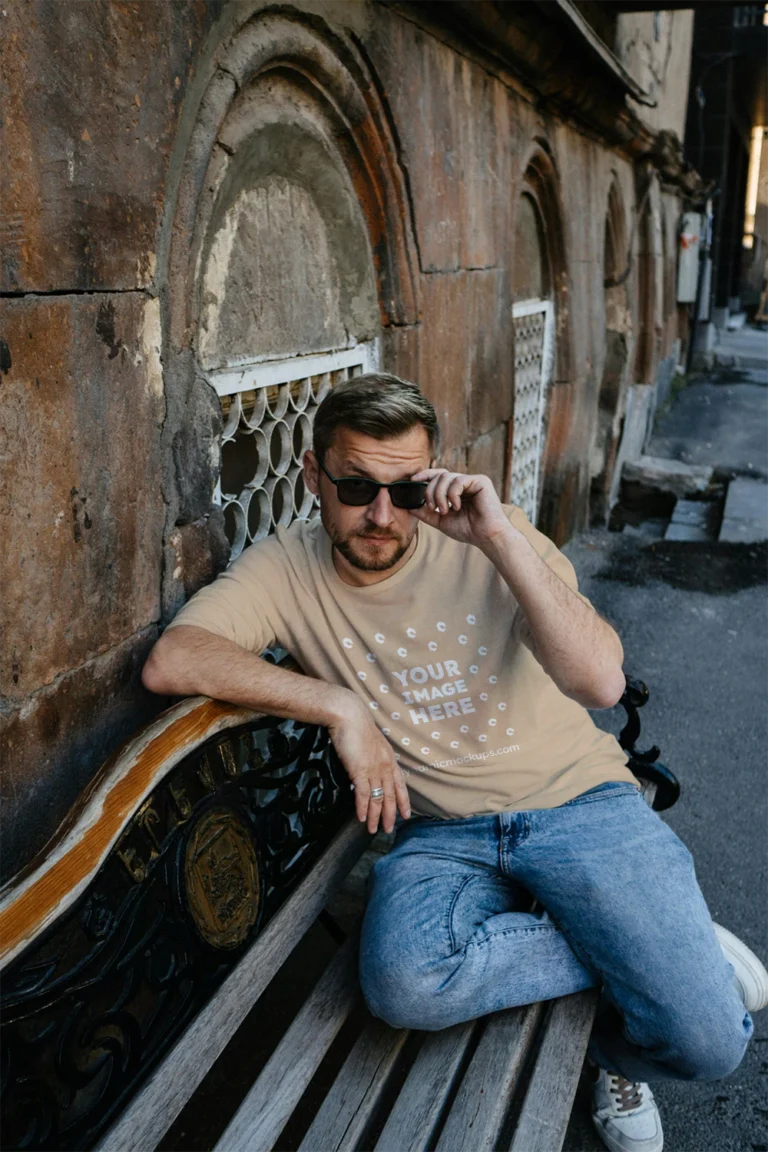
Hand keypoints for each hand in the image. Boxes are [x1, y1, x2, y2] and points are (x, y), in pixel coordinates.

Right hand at [327, 699, 410, 833]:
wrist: (349, 715)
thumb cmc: (356, 726)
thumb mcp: (370, 742)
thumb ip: (372, 756)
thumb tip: (368, 767)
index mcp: (389, 759)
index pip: (400, 784)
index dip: (403, 801)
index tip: (406, 814)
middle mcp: (384, 766)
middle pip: (391, 795)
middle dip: (390, 814)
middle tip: (389, 829)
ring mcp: (373, 769)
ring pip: (377, 798)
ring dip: (375, 816)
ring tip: (372, 830)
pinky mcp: (359, 770)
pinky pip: (362, 794)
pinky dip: (362, 808)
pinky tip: (360, 818)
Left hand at [411, 469, 514, 548]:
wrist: (486, 536)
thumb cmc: (468, 529)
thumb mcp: (441, 521)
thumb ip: (425, 513)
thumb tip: (408, 506)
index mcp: (455, 490)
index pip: (437, 476)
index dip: (424, 475)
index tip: (412, 480)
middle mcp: (463, 483)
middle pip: (439, 476)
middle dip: (430, 491)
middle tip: (432, 507)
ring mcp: (472, 481)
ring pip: (446, 477)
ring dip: (440, 495)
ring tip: (445, 510)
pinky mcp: (480, 481)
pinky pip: (458, 480)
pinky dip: (453, 494)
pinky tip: (457, 506)